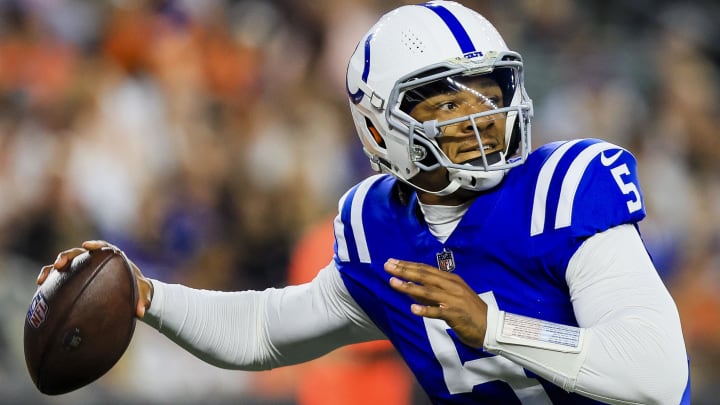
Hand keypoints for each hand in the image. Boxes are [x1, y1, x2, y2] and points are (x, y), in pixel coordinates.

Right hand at [37, 240, 153, 317]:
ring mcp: (82, 267)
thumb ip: (143, 301)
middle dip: (68, 256)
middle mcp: (94, 260)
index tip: (88, 246)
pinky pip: (59, 276)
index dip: (95, 245)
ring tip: (44, 277)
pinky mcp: (73, 276)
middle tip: (60, 264)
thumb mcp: (143, 293)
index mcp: (112, 257)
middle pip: (78, 253)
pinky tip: (40, 287)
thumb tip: (141, 313)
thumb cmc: (137, 289)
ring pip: (65, 264)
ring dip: (53, 268)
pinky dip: (49, 279)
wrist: (129, 293)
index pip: (103, 247)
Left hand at [385, 258, 487, 347]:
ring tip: (393, 283)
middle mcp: (452, 286)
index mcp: (451, 280)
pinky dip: (425, 310)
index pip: (426, 269)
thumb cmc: (469, 312)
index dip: (408, 265)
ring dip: (409, 287)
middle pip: (425, 276)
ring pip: (428, 292)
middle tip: (387, 266)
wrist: (490, 327)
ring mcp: (454, 300)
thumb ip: (430, 293)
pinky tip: (412, 309)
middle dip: (405, 270)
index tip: (392, 261)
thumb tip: (409, 287)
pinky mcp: (455, 314)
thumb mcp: (450, 297)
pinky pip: (438, 312)